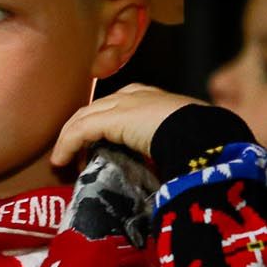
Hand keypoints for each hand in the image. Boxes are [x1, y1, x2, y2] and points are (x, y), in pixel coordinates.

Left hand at [49, 84, 196, 166]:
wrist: (206, 135)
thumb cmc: (203, 141)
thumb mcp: (184, 142)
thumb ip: (169, 149)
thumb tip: (168, 171)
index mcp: (155, 98)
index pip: (118, 105)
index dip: (102, 124)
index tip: (95, 147)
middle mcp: (135, 95)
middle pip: (95, 109)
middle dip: (79, 130)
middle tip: (72, 156)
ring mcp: (123, 103)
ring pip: (83, 119)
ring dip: (69, 140)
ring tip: (63, 162)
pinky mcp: (112, 117)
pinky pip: (80, 131)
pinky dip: (67, 145)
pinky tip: (60, 161)